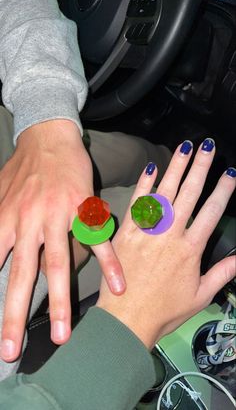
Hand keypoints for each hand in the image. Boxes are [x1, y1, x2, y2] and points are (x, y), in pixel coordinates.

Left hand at [0, 119, 124, 361]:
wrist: (48, 137)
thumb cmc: (22, 168)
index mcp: (6, 221)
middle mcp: (28, 222)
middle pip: (22, 274)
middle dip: (15, 315)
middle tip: (10, 351)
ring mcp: (57, 216)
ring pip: (58, 264)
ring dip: (61, 302)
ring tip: (64, 335)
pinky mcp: (83, 208)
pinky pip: (98, 240)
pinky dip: (109, 264)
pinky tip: (119, 285)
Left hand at [97, 139, 235, 348]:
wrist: (126, 319)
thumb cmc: (164, 310)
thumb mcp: (201, 295)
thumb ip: (223, 273)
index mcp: (190, 249)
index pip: (211, 212)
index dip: (223, 191)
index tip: (230, 173)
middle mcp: (170, 235)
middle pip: (189, 194)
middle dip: (200, 167)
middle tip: (207, 146)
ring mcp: (147, 231)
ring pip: (165, 192)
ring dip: (176, 168)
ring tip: (185, 147)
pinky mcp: (127, 232)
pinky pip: (137, 203)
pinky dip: (144, 184)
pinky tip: (151, 167)